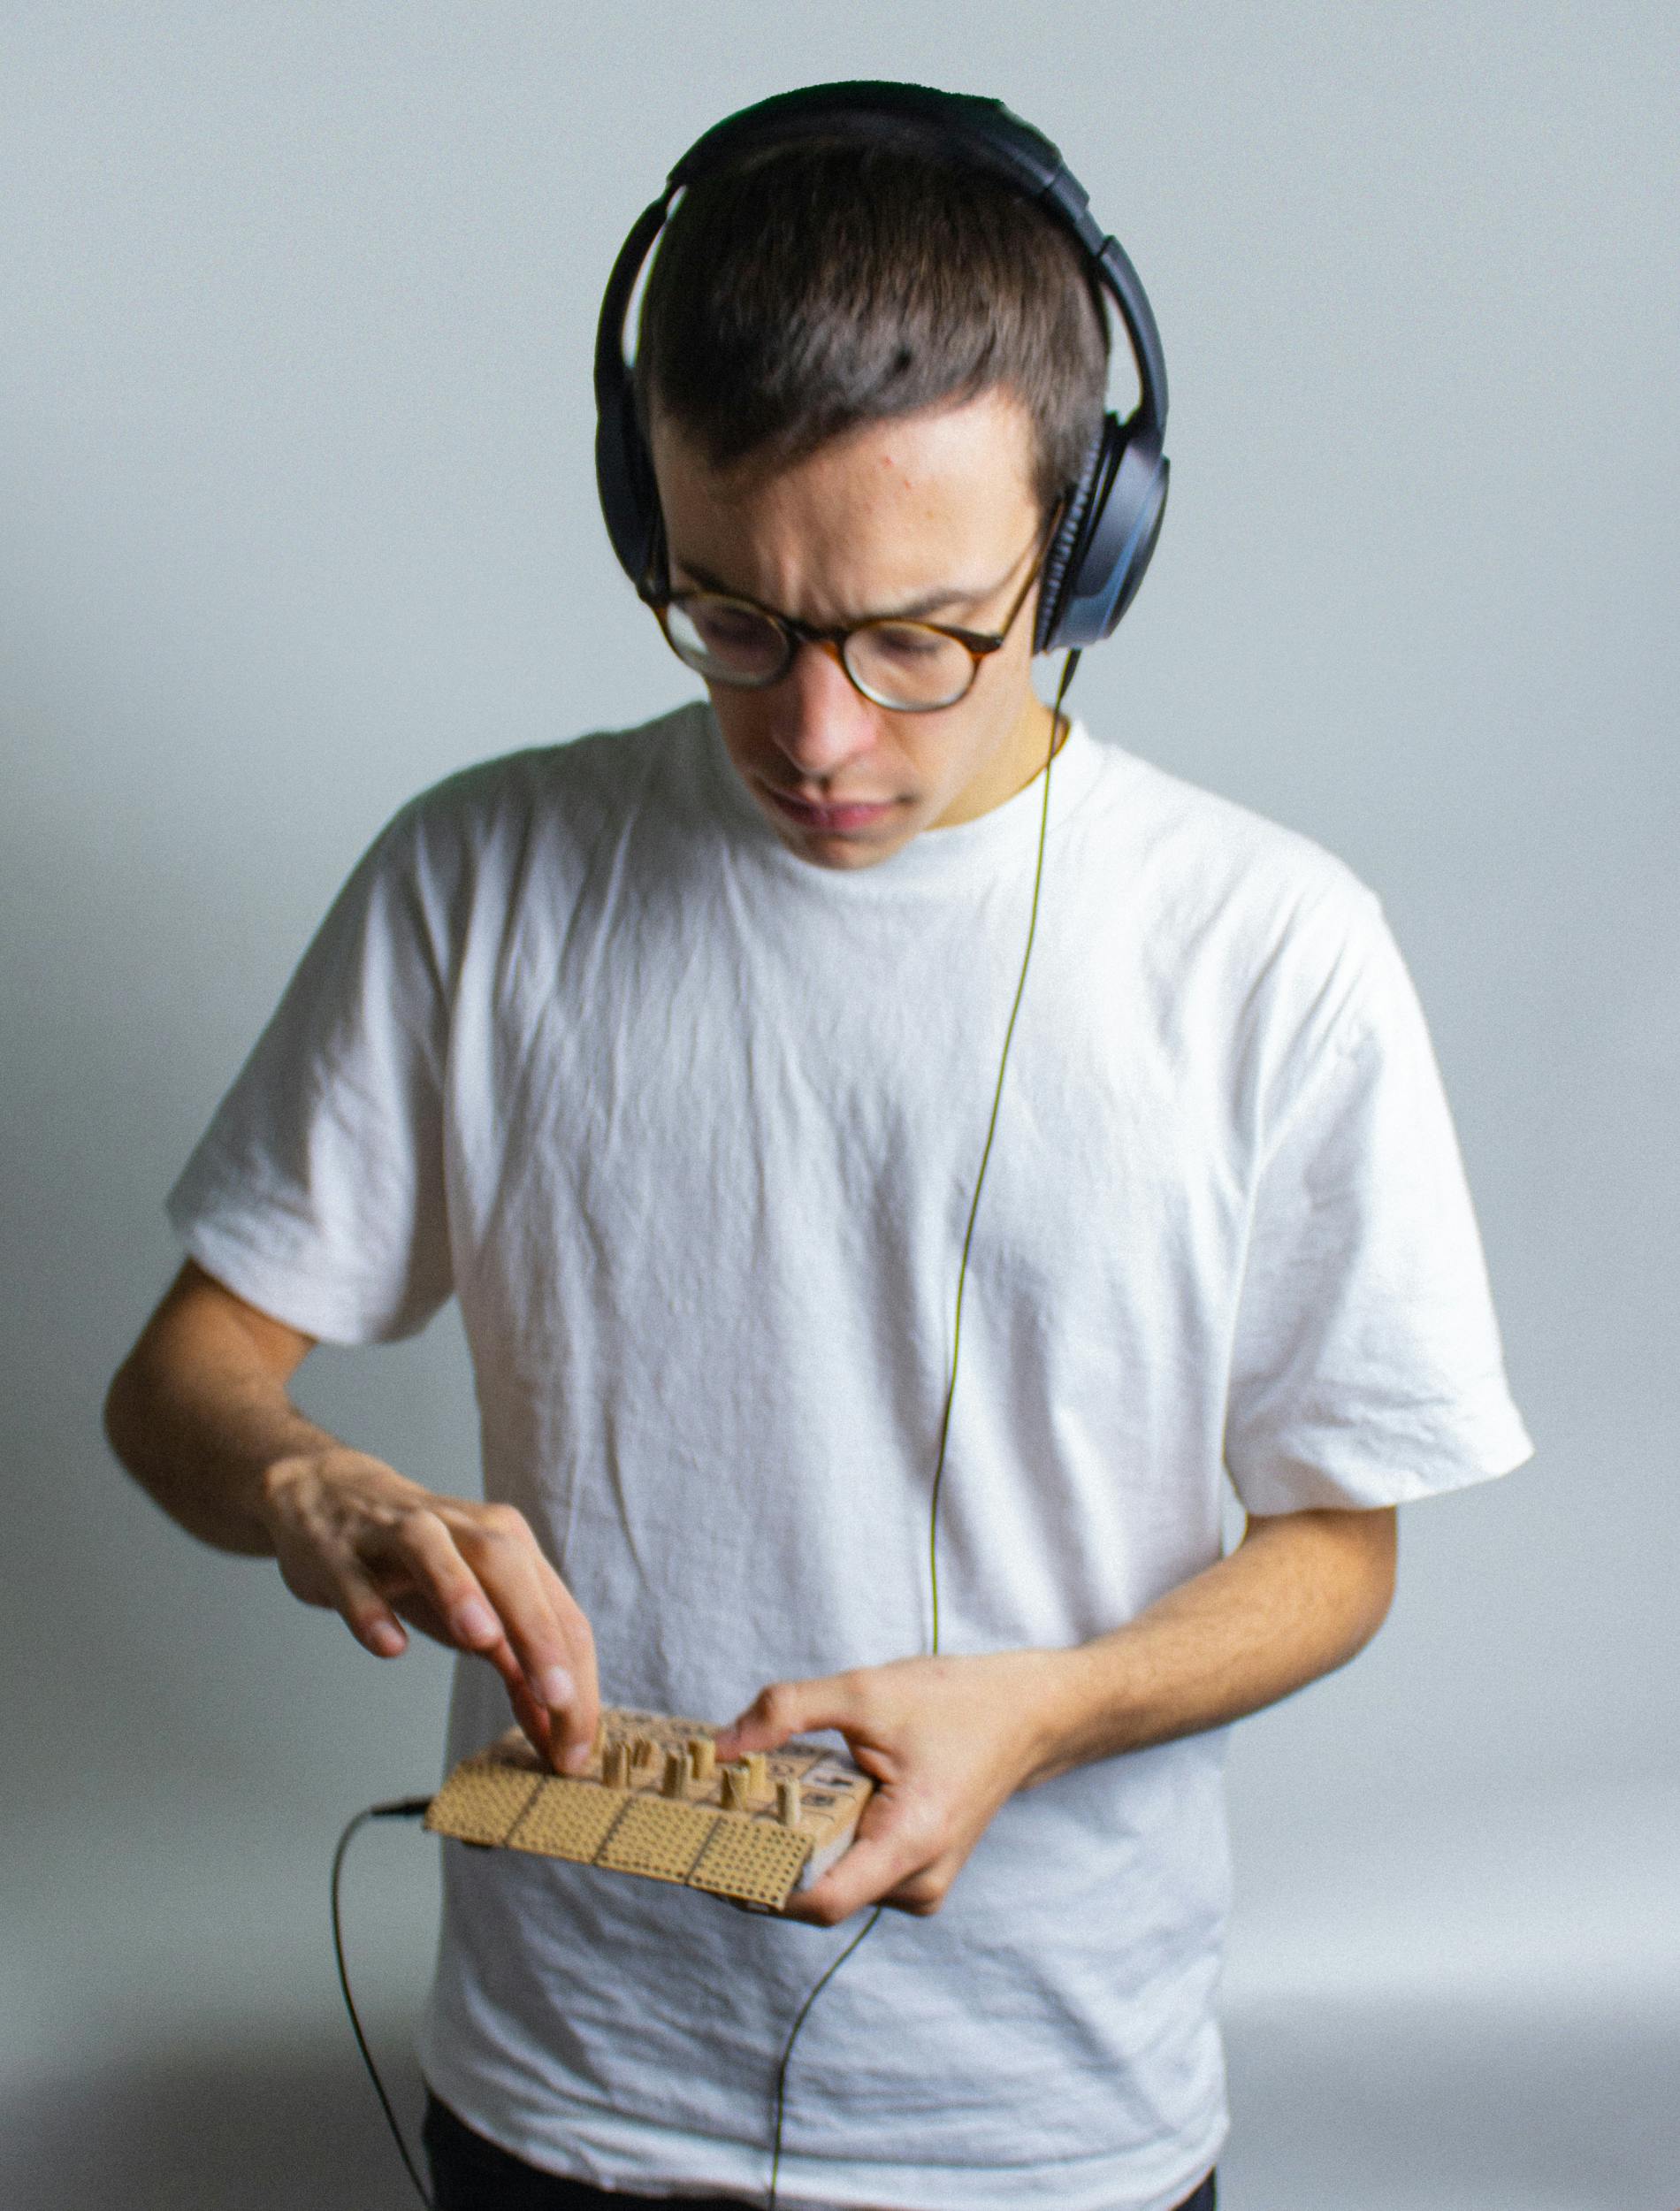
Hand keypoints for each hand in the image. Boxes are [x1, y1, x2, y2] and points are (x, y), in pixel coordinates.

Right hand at [259, 1446, 598, 1771]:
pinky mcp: (338, 1553)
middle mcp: (459, 1529)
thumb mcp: (474, 1611)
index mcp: (507, 1543)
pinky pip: (356, 1581)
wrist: (326, 1498)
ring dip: (460, 1593)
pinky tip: (389, 1644)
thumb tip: (557, 1728)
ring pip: (434, 1551)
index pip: (556, 1611)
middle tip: (558, 1700)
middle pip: (508, 1569)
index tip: (577, 1748)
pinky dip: (372, 1611)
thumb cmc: (417, 1566)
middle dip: (538, 1636)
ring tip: (484, 1641)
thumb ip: (516, 1661)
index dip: (575, 1679)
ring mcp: (394, 1535)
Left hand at [714, 1650, 1069, 1925]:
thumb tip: (720, 1744)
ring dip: (788, 1854)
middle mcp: (918, 1882)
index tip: (707, 1855)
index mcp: (911, 1843)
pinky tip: (791, 1812)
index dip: (757, 1885)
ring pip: (831, 1886)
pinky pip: (851, 1874)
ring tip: (741, 1812)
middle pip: (817, 1896)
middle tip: (706, 1824)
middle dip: (762, 1862)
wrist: (1026, 1715)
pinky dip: (817, 1848)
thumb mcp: (867, 1691)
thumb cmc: (956, 1703)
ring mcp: (919, 1885)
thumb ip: (788, 1710)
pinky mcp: (914, 1875)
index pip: (820, 1901)